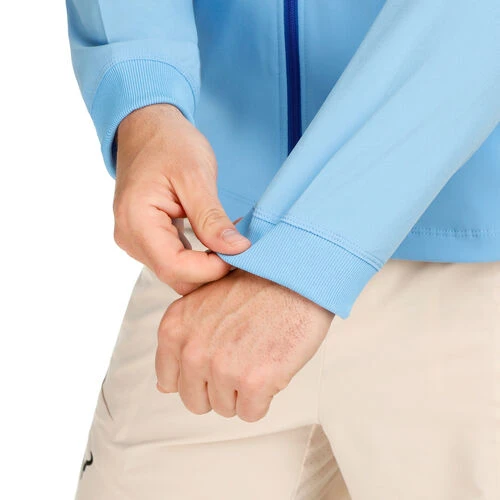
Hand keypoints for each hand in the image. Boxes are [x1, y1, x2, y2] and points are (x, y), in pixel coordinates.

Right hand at [113, 103, 251, 294]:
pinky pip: (176, 260)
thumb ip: (211, 217)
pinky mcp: (148, 239)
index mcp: (136, 221)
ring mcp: (137, 241)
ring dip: (208, 265)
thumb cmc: (169, 143)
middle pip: (176, 275)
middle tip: (243, 250)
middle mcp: (130, 238)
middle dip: (212, 271)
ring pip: (177, 272)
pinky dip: (200, 257)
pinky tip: (218, 239)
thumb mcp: (195, 175)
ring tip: (233, 241)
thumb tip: (236, 250)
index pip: (175, 266)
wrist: (147, 128)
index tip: (242, 255)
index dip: (211, 269)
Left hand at [155, 268, 334, 421]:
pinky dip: (264, 398)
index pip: (169, 381)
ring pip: (226, 409)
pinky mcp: (254, 381)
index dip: (197, 375)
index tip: (218, 358)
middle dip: (219, 388)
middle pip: (196, 401)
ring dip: (244, 391)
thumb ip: (182, 341)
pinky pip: (251, 414)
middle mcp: (192, 350)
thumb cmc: (256, 285)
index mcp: (174, 328)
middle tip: (242, 358)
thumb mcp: (203, 302)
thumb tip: (163, 387)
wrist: (296, 277)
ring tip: (259, 355)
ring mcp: (222, 366)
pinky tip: (272, 366)